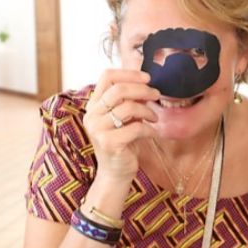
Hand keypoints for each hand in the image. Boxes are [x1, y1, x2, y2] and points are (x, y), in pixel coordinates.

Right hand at [82, 66, 160, 203]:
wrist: (115, 174)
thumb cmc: (122, 143)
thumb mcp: (122, 118)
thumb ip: (127, 101)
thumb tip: (147, 83)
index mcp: (93, 105)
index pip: (107, 77)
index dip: (129, 73)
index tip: (147, 77)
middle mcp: (92, 115)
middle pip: (118, 89)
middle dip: (142, 89)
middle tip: (156, 94)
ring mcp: (98, 130)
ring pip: (129, 107)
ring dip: (147, 110)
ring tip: (154, 118)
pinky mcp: (110, 143)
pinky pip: (136, 127)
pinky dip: (149, 128)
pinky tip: (153, 132)